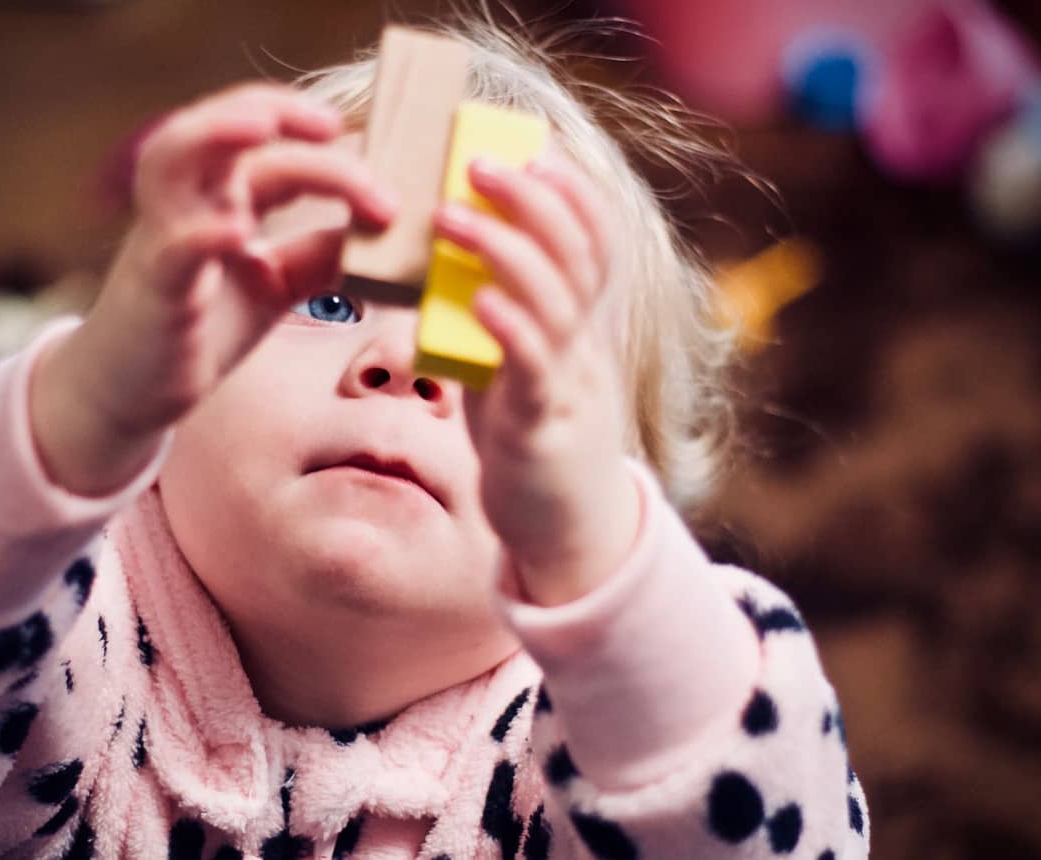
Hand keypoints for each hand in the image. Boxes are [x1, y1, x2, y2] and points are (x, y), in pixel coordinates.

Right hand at [33, 83, 394, 493]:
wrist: (133, 389)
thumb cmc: (204, 326)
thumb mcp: (277, 283)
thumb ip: (322, 254)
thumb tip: (386, 231)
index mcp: (219, 195)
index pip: (267, 143)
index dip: (317, 138)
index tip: (370, 148)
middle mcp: (186, 203)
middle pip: (216, 126)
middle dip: (270, 108)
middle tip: (330, 123)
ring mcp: (163, 239)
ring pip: (169, 159)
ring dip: (214, 132)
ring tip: (264, 126)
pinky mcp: (155, 288)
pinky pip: (171, 249)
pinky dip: (202, 233)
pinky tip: (238, 232)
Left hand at [432, 149, 641, 605]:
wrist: (561, 532)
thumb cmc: (529, 439)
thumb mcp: (515, 366)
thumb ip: (495, 316)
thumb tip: (445, 262)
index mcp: (579, 327)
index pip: (595, 242)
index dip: (572, 191)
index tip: (534, 148)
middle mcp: (584, 347)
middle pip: (576, 256)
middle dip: (532, 199)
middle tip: (479, 161)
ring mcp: (568, 386)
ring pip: (554, 303)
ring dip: (504, 249)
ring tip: (453, 214)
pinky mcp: (541, 429)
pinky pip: (532, 370)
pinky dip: (508, 328)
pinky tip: (476, 298)